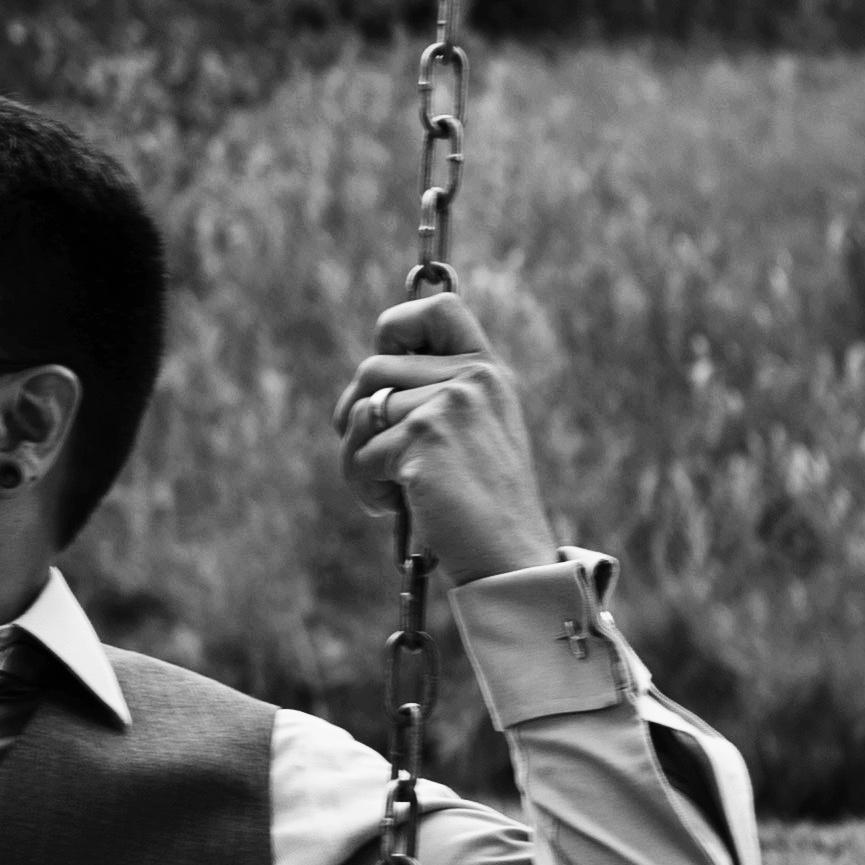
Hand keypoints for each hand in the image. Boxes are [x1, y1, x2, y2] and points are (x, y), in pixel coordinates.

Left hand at [338, 287, 557, 580]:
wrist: (509, 556)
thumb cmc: (477, 506)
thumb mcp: (465, 437)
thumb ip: (427, 401)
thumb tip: (359, 397)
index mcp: (488, 371)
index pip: (437, 307)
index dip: (397, 326)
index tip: (388, 367)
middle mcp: (475, 377)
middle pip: (372, 367)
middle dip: (355, 414)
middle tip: (373, 454)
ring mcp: (452, 402)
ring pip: (360, 411)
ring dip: (356, 457)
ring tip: (388, 489)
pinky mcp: (425, 434)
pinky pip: (360, 452)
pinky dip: (363, 486)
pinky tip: (391, 507)